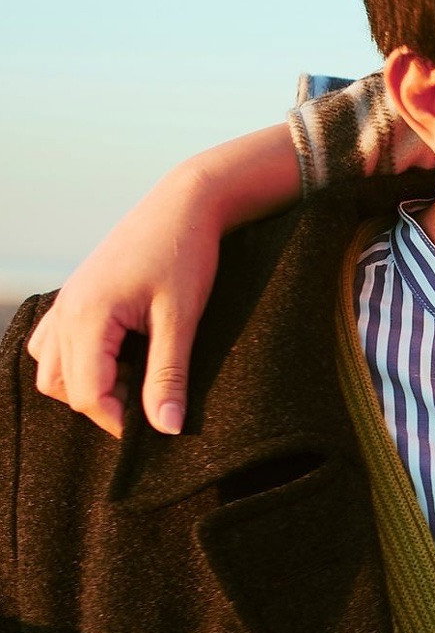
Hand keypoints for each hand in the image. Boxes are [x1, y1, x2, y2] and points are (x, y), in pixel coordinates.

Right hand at [26, 164, 222, 437]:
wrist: (184, 203)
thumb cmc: (185, 254)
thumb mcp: (182, 318)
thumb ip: (169, 375)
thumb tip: (167, 428)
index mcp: (87, 317)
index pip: (84, 393)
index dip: (117, 421)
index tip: (153, 429)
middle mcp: (65, 311)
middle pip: (60, 387)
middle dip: (99, 405)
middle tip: (146, 406)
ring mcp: (65, 301)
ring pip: (51, 367)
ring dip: (83, 384)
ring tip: (131, 383)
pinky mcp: (75, 295)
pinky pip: (54, 341)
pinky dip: (75, 361)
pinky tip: (115, 358)